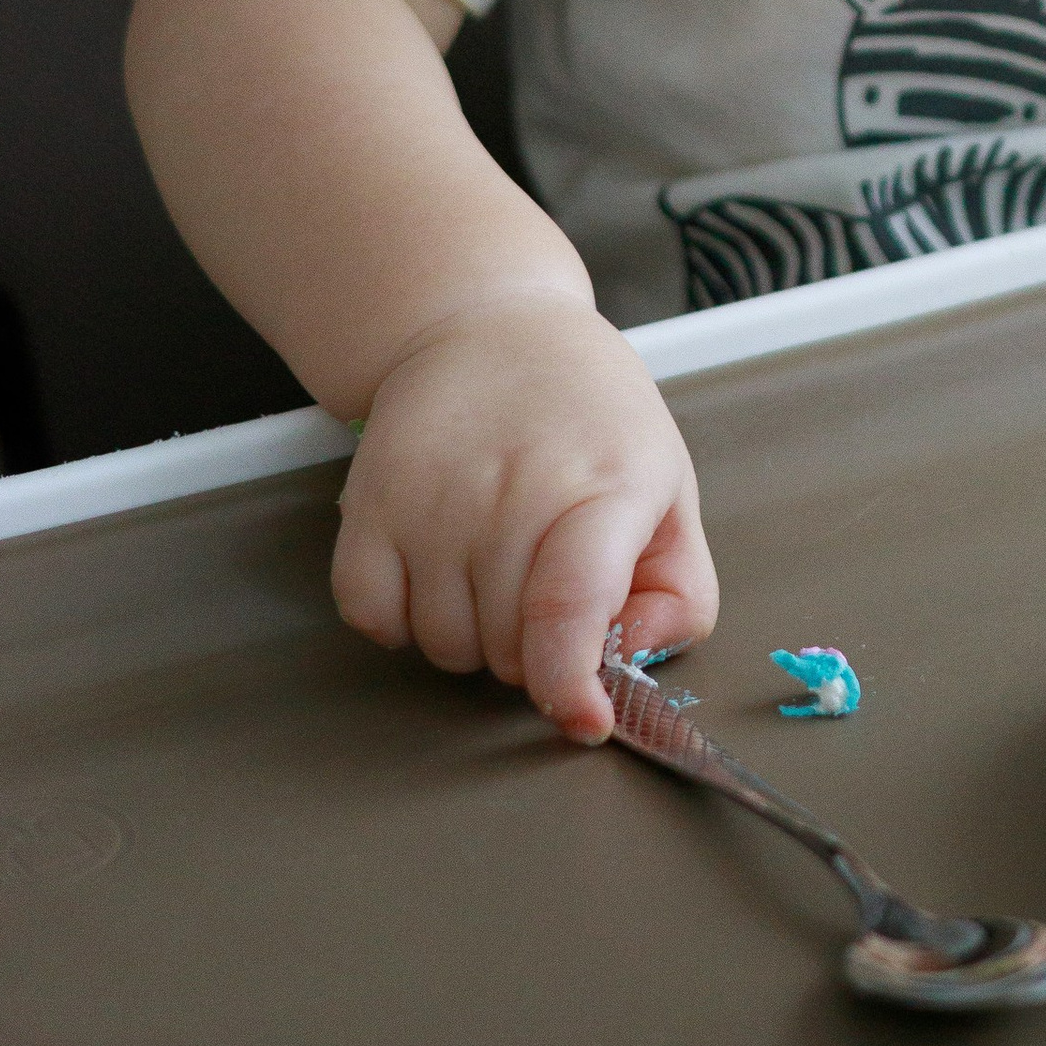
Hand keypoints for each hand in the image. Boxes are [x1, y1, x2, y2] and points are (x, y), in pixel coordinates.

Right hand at [331, 297, 717, 739]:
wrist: (487, 325)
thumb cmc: (588, 414)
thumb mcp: (667, 487)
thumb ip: (678, 590)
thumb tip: (631, 659)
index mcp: (603, 485)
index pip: (569, 609)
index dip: (570, 684)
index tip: (582, 720)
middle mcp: (510, 493)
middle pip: (509, 649)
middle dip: (536, 647)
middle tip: (548, 581)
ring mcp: (430, 500)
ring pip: (444, 648)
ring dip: (474, 636)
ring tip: (497, 562)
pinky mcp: (367, 504)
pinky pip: (374, 620)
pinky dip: (403, 621)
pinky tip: (438, 570)